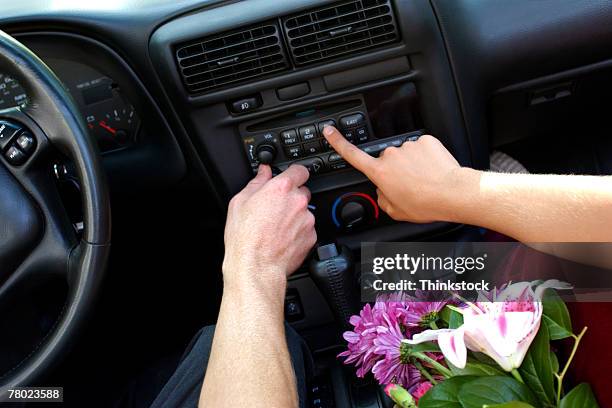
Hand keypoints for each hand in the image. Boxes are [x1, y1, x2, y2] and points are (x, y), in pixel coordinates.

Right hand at [223, 165, 316, 293]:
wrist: (256, 266)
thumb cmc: (245, 237)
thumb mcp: (240, 202)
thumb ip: (256, 182)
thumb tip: (263, 172)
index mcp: (281, 188)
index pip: (299, 170)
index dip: (294, 173)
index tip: (290, 176)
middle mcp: (298, 202)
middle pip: (302, 191)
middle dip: (291, 197)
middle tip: (275, 208)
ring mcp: (307, 220)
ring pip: (305, 211)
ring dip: (295, 216)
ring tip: (276, 227)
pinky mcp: (311, 237)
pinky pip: (307, 229)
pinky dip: (298, 231)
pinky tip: (282, 238)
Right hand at [322, 126, 462, 222]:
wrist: (451, 193)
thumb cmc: (425, 204)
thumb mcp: (396, 211)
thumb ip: (381, 199)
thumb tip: (382, 192)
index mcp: (379, 173)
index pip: (352, 154)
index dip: (338, 142)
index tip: (329, 131)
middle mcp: (391, 156)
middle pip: (387, 160)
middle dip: (395, 170)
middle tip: (410, 185)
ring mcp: (408, 146)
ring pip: (406, 155)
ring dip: (413, 164)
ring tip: (425, 179)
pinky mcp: (425, 141)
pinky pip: (422, 148)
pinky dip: (426, 158)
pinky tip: (433, 170)